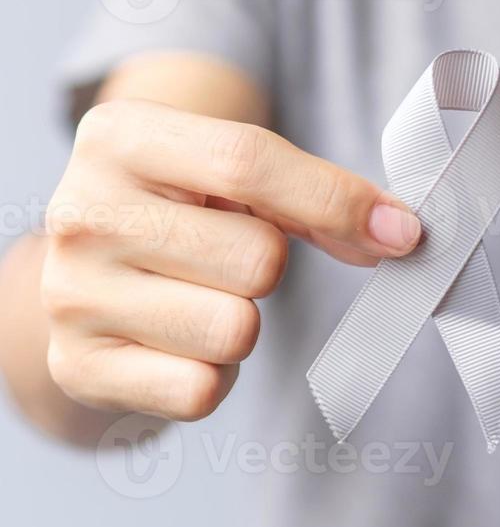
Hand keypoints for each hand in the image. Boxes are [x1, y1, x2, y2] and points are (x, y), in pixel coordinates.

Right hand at [42, 99, 420, 420]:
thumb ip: (310, 194)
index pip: (248, 161)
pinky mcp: (78, 368)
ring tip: (196, 299)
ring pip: (235, 329)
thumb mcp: (223, 174)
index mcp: (119, 137)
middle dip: (266, 266)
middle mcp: (82, 214)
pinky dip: (212, 374)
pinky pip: (201, 389)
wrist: (82, 273)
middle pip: (256, 258)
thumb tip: (396, 233)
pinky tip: (178, 343)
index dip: (335, 201)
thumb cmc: (172, 212)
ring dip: (240, 322)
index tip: (399, 232)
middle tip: (222, 260)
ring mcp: (73, 296)